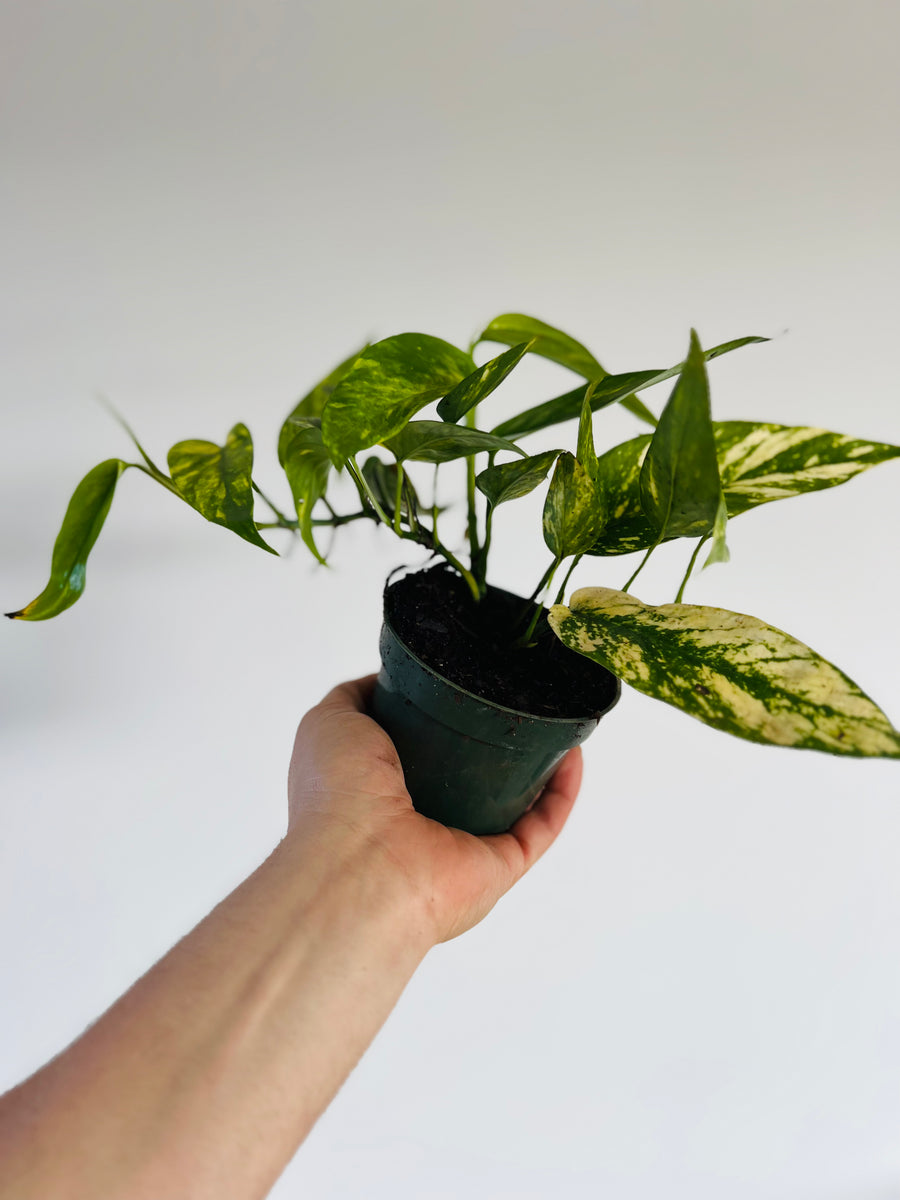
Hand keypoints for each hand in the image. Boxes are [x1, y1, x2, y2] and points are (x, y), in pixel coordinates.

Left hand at [287, 674, 582, 944]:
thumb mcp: (331, 720)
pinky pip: (542, 826)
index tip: (475, 683)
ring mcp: (465, 848)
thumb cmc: (336, 793)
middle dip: (500, 740)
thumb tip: (389, 679)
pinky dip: (562, 792)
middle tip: (523, 698)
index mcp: (383, 793)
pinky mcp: (502, 867)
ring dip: (541, 765)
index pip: (424, 754)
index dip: (449, 719)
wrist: (359, 862)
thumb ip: (357, 696)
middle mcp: (425, 823)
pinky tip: (573, 753)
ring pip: (516, 803)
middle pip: (475, 777)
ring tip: (557, 719)